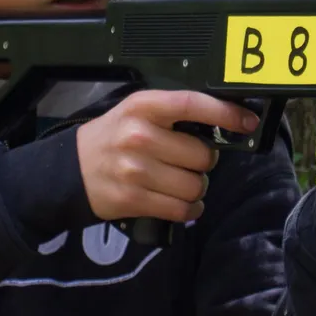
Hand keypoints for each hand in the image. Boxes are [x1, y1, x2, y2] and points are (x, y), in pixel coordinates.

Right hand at [76, 91, 256, 223]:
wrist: (69, 170)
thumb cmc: (112, 137)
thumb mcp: (136, 112)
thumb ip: (172, 114)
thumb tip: (223, 124)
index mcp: (143, 107)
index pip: (193, 104)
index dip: (226, 114)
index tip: (247, 122)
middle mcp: (140, 136)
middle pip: (203, 156)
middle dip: (204, 163)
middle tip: (189, 162)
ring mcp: (136, 170)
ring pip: (195, 186)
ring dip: (197, 189)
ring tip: (182, 184)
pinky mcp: (133, 199)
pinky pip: (181, 210)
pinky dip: (189, 210)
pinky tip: (180, 203)